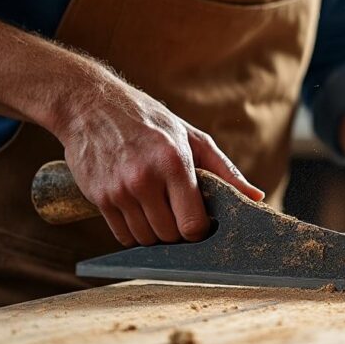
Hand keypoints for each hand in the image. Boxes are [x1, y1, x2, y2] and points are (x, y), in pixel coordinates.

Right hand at [53, 75, 262, 246]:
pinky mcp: (98, 197)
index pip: (193, 225)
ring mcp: (119, 190)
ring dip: (155, 232)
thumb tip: (256, 197)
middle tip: (177, 212)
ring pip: (146, 239)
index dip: (199, 230)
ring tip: (156, 207)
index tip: (199, 221)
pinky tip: (137, 209)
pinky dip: (133, 231)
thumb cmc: (148, 119)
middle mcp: (145, 178)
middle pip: (170, 236)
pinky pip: (122, 235)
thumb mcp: (191, 137)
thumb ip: (224, 171)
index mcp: (174, 162)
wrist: (89, 104)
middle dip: (178, 231)